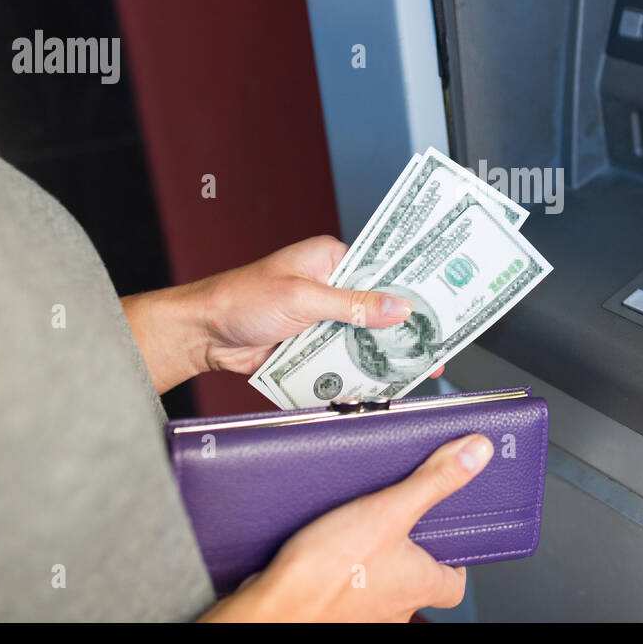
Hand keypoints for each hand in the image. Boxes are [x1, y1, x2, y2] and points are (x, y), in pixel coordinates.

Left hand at [122, 235, 442, 393]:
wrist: (201, 336)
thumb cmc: (241, 299)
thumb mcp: (303, 298)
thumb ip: (353, 305)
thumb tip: (398, 307)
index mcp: (330, 259)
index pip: (382, 268)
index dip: (411, 285)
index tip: (441, 300)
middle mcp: (329, 286)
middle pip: (377, 308)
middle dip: (402, 328)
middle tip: (436, 344)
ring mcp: (322, 318)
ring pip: (363, 337)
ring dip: (380, 354)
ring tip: (416, 370)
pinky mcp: (311, 346)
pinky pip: (343, 358)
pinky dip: (357, 370)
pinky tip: (379, 384)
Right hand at [201, 433, 493, 621]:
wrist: (270, 608)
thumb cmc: (324, 575)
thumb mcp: (389, 510)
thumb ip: (434, 481)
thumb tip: (475, 455)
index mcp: (419, 585)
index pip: (454, 581)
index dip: (453, 556)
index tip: (449, 531)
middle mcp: (395, 607)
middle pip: (416, 576)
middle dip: (406, 546)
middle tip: (395, 515)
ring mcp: (362, 612)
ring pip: (380, 581)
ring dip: (372, 554)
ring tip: (359, 521)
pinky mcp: (330, 608)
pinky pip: (345, 583)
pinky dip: (340, 563)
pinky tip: (326, 540)